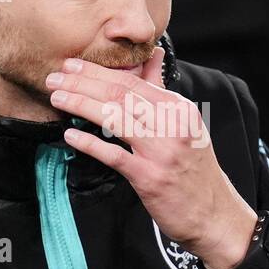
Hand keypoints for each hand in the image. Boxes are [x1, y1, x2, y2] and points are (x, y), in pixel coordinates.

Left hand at [45, 46, 257, 268]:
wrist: (213, 214)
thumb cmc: (194, 169)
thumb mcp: (185, 125)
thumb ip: (162, 91)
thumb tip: (153, 55)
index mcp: (178, 108)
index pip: (133, 81)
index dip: (98, 71)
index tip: (72, 66)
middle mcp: (172, 125)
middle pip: (120, 95)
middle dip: (82, 84)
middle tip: (54, 78)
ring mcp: (161, 151)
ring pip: (115, 118)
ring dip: (80, 105)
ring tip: (57, 99)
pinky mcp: (150, 177)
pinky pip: (114, 155)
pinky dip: (89, 144)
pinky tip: (70, 136)